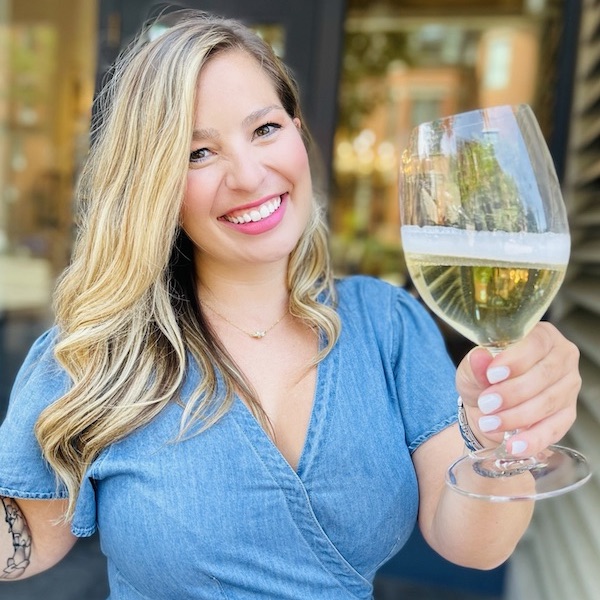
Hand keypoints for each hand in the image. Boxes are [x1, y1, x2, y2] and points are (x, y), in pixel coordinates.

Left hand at [455, 322, 580, 455]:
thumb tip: (479, 358)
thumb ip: (475, 364)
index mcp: (541, 336)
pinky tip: (514, 446)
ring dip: (518, 416)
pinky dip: (533, 439)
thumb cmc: (482, 378)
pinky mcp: (568, 415)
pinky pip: (555, 429)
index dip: (515, 360)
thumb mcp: (471, 368)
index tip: (492, 375)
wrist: (485, 407)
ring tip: (490, 424)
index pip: (535, 344)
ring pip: (549, 402)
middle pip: (544, 375)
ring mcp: (568, 387)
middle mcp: (562, 358)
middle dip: (513, 393)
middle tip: (486, 404)